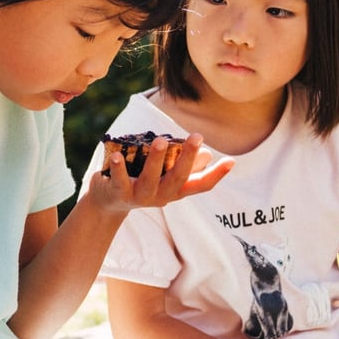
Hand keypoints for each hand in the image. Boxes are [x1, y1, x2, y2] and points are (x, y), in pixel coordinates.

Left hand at [87, 134, 232, 213]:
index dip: (216, 175)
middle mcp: (161, 196)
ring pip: (150, 179)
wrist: (108, 202)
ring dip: (156, 160)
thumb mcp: (164, 176)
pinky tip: (117, 154)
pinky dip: (119, 167)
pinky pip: (119, 180)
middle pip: (177, 178)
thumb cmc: (141, 181)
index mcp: (175, 190)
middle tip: (197, 137)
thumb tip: (207, 154)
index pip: (200, 186)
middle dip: (187, 157)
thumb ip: (184, 166)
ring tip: (162, 140)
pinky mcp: (118, 193)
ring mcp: (140, 196)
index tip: (231, 161)